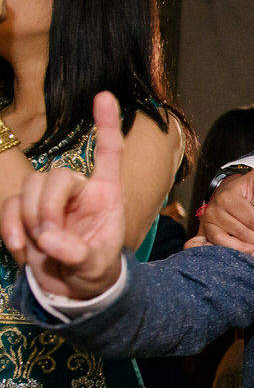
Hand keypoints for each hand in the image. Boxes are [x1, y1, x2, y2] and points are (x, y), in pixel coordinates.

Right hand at [0, 91, 126, 298]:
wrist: (72, 291)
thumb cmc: (95, 272)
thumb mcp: (96, 267)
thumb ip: (78, 254)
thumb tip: (51, 240)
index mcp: (107, 195)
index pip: (108, 154)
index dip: (106, 125)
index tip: (104, 96)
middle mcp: (79, 191)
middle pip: (55, 176)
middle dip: (48, 209)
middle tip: (50, 240)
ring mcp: (50, 200)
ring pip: (30, 186)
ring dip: (31, 219)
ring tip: (42, 248)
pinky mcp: (26, 211)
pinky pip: (11, 204)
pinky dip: (10, 227)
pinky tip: (21, 250)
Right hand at [198, 168, 253, 257]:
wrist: (225, 190)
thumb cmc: (245, 186)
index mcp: (228, 198)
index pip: (252, 219)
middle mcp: (214, 211)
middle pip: (241, 232)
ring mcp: (207, 224)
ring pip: (225, 242)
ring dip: (244, 251)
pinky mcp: (203, 233)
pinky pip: (210, 247)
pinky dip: (221, 254)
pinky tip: (235, 261)